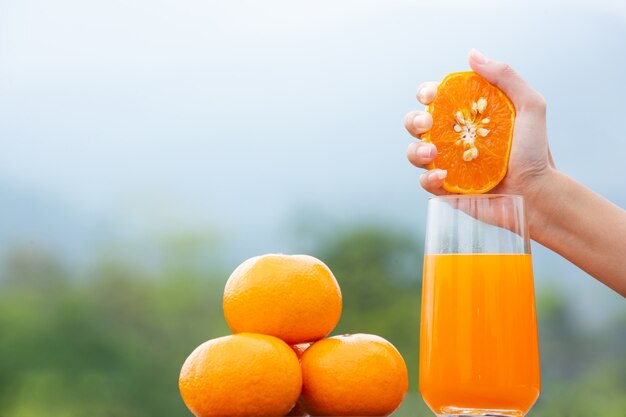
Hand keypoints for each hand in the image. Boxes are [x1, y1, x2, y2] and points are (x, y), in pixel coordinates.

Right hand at [404, 49, 555, 203]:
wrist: (537, 194)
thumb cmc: (536, 152)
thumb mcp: (529, 107)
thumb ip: (505, 77)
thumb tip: (471, 55)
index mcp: (466, 117)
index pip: (435, 99)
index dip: (426, 93)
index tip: (432, 95)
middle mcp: (452, 138)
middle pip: (415, 123)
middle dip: (413, 120)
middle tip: (427, 124)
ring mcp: (447, 164)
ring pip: (414, 152)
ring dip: (416, 149)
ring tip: (432, 153)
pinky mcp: (446, 189)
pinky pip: (424, 181)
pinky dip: (428, 177)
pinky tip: (442, 175)